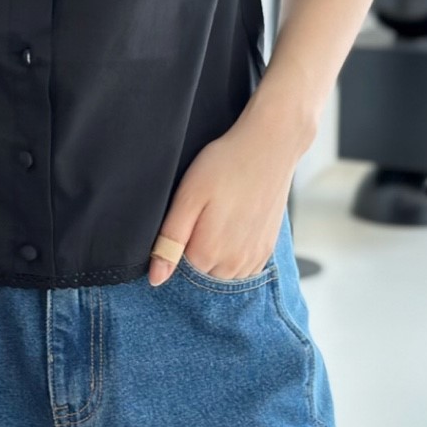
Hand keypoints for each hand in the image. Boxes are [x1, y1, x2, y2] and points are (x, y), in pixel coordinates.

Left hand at [148, 111, 298, 287]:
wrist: (270, 147)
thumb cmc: (224, 166)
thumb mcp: (187, 197)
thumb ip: (170, 241)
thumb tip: (157, 279)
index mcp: (207, 254)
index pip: (178, 271)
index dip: (173, 248)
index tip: (183, 221)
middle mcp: (233, 266)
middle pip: (200, 274)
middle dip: (194, 252)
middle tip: (202, 214)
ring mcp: (254, 260)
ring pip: (222, 273)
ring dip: (215, 255)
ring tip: (217, 218)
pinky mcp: (267, 251)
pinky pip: (242, 268)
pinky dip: (234, 254)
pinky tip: (233, 225)